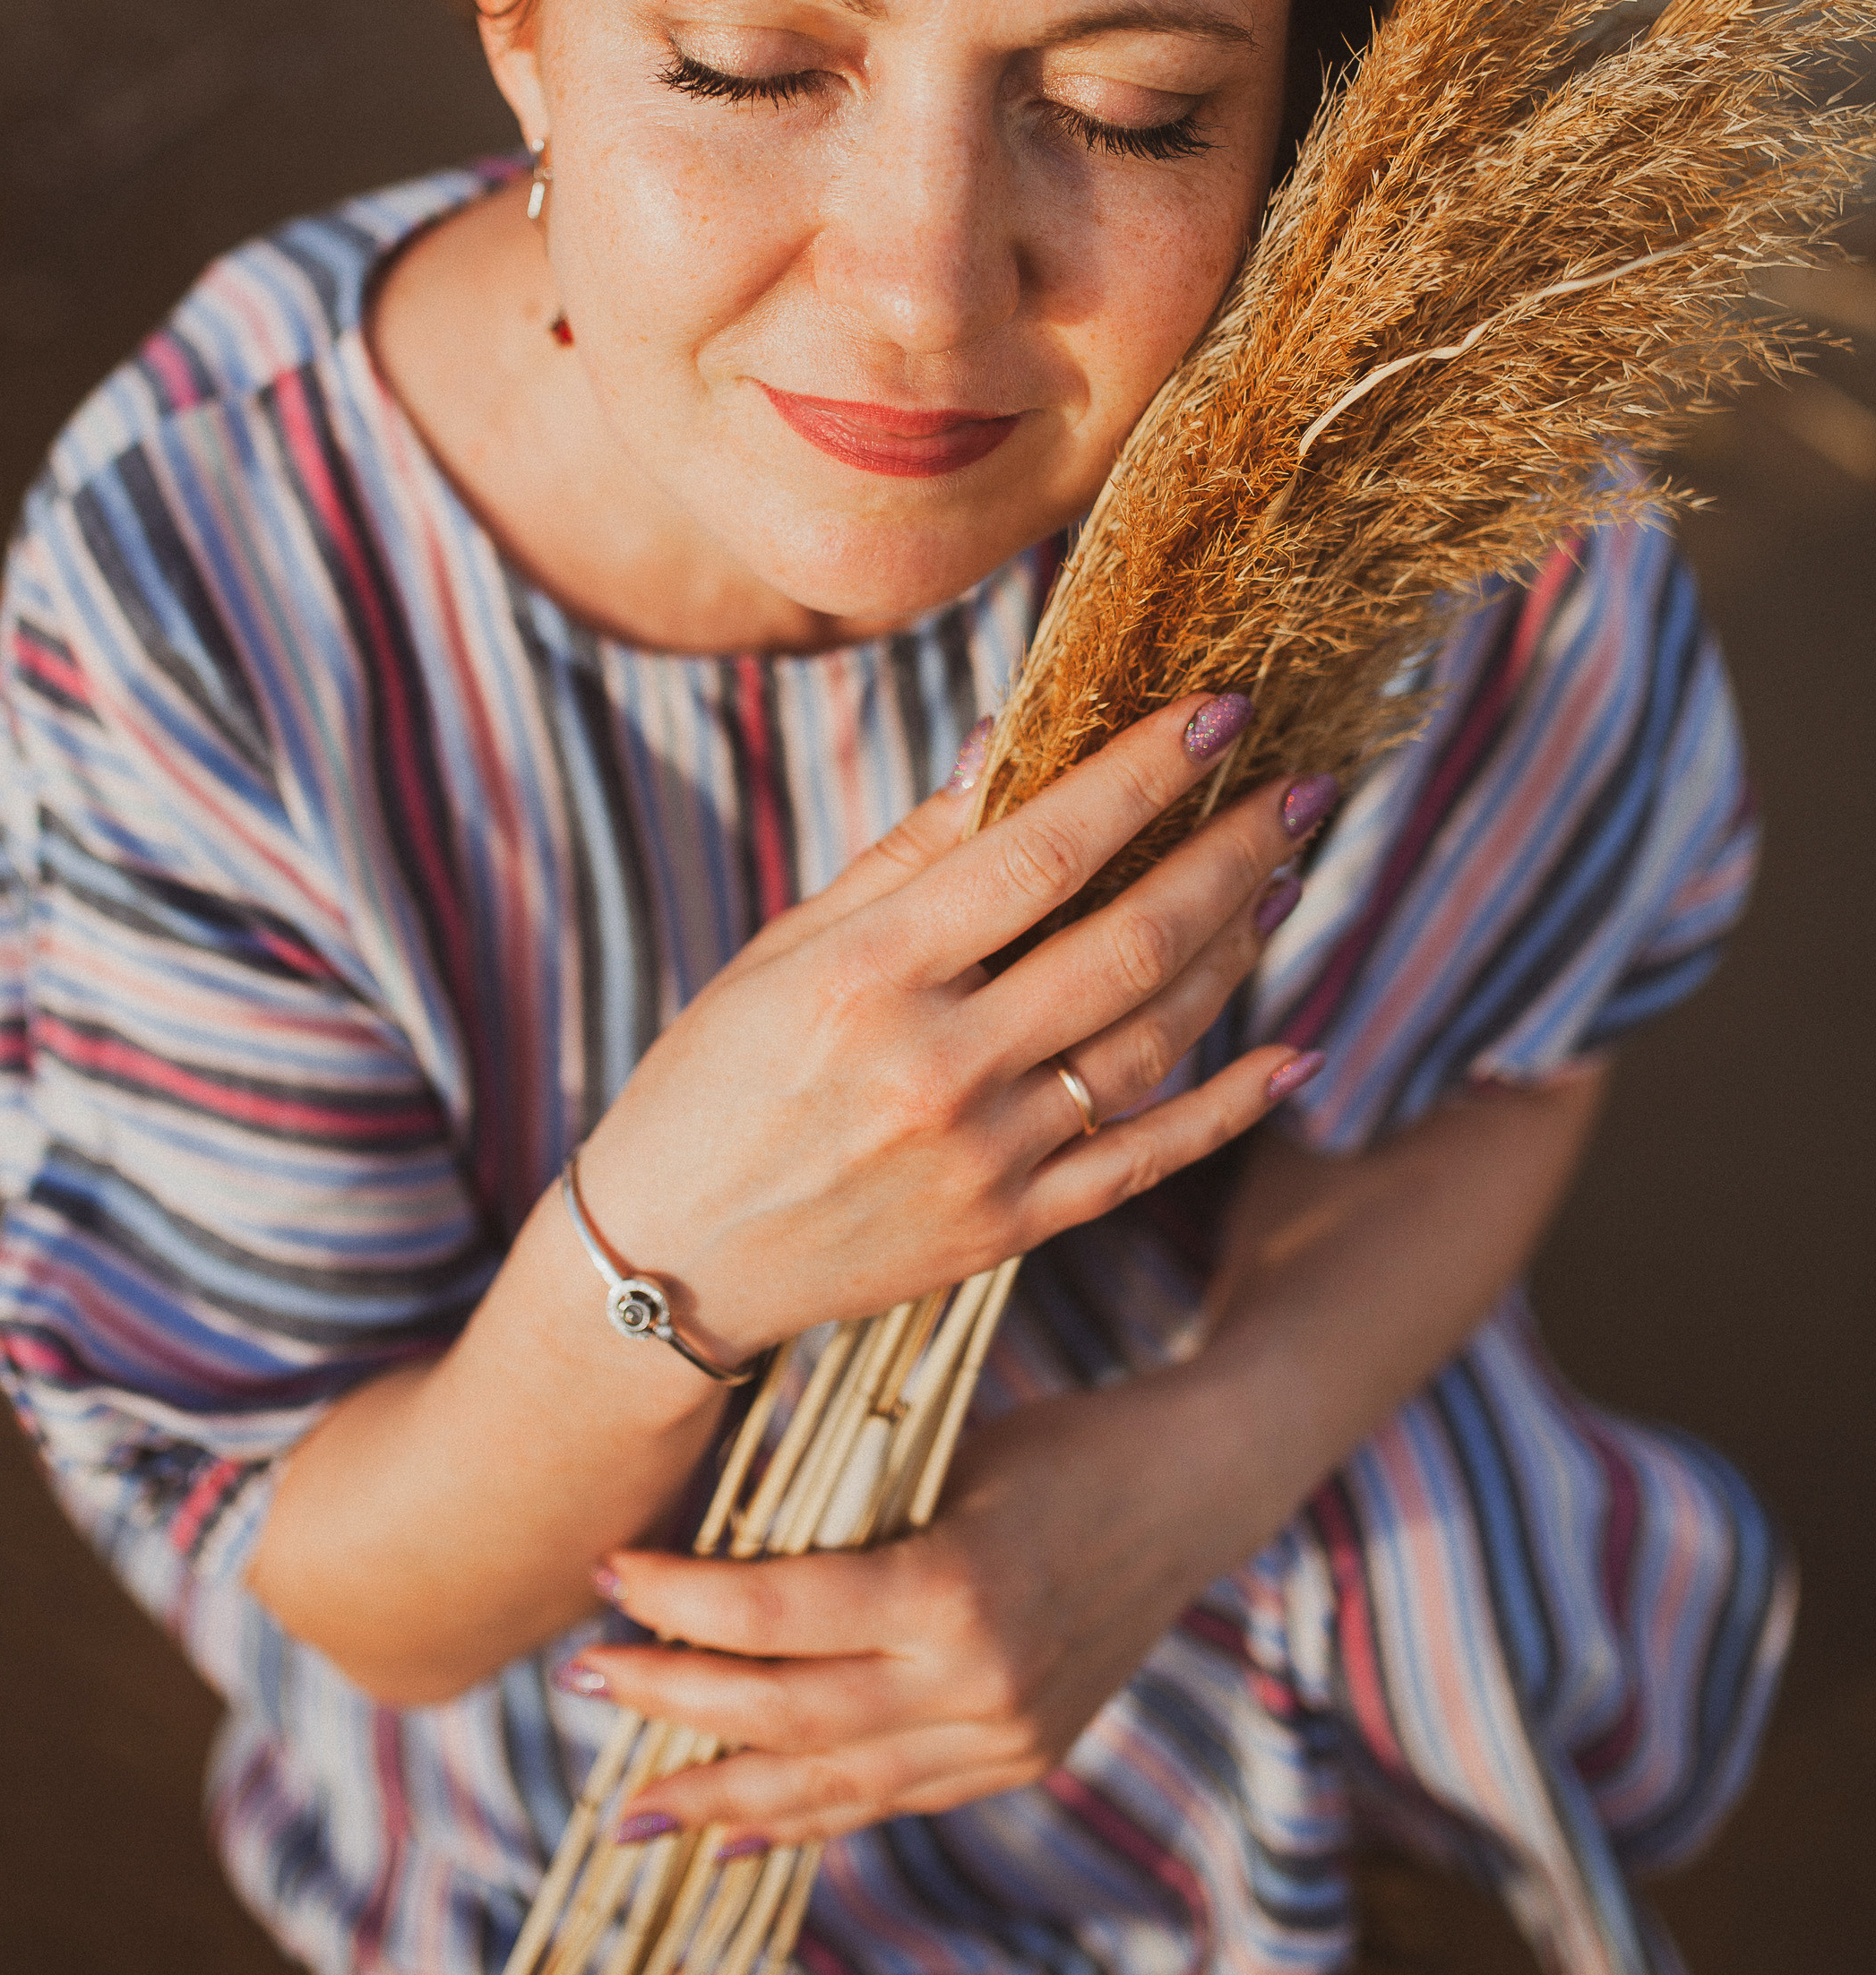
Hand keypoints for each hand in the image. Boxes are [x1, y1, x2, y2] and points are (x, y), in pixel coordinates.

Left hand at [561, 1369, 1260, 1846]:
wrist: (1193, 1492)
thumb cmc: (1055, 1444)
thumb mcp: (941, 1454)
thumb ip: (839, 1513)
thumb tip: (700, 1538)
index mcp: (954, 1588)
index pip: (777, 1614)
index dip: (679, 1602)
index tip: (607, 1574)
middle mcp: (977, 1684)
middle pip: (785, 1715)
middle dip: (670, 1701)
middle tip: (581, 1678)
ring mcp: (1001, 1738)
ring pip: (830, 1784)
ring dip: (718, 1794)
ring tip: (629, 1808)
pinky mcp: (1015, 1760)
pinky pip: (887, 1801)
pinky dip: (803, 1815)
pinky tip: (732, 1827)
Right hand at [573, 696, 1334, 1371]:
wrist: (671, 1263)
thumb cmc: (715, 1077)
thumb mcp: (787, 947)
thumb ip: (908, 854)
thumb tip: (1006, 740)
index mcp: (869, 975)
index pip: (1040, 851)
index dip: (1141, 774)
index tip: (1219, 711)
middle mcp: (935, 1068)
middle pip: (1126, 940)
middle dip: (1230, 852)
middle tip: (1303, 790)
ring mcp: (982, 1160)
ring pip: (1152, 1040)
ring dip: (1234, 951)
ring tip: (1282, 880)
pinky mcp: (1008, 1233)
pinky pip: (1146, 1160)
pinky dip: (1232, 1105)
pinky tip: (1298, 1049)